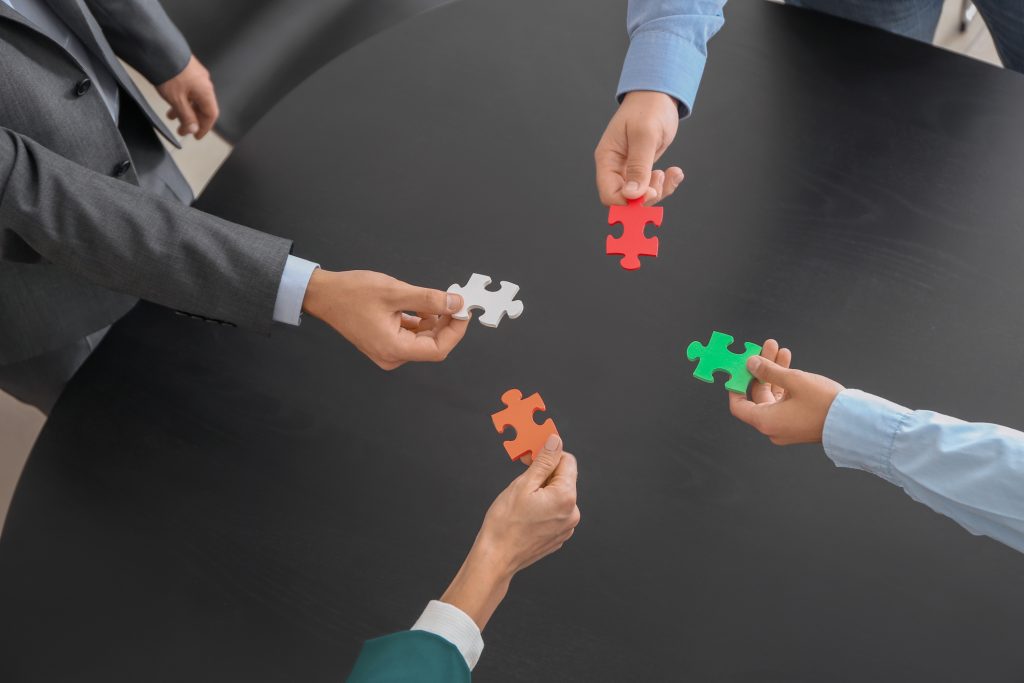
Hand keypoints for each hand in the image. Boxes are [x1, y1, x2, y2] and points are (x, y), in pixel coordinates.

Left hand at [156, 55, 218, 139]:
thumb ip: (186, 117)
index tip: (196, 135)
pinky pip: (189, 89)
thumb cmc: (169, 71)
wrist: (159, 49)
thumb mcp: (177, 100)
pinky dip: (182, 99)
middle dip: (192, 120)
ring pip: (194, 98)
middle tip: (182, 129)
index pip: (211, 115)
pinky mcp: (188, 70)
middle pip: (203, 107)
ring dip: (185, 109)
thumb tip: (192, 129)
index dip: (205, 128)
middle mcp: (204, 83)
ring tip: (172, 115)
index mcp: (206, 91)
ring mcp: (196, 75)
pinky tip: (172, 100)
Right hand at [301, 269, 468, 369]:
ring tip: (439, 299)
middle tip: (455, 301)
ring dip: (435, 320)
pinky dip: (422, 321)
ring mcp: (388, 351)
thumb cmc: (351, 294)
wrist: (324, 294)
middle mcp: (391, 355)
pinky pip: (411, 335)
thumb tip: (455, 303)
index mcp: (393, 348)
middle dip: (447, 324)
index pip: (437, 349)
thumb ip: (429, 299)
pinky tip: (424, 305)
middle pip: (431, 345)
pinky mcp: (386, 342)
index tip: (463, 311)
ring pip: (423, 339)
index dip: (455, 331)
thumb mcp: (395, 292)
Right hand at [441, 434, 578, 629]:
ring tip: (522, 501)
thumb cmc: (505, 522)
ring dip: (543, 491)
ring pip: (558, 496)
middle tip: (522, 480)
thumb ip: (544, 461)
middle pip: (564, 479)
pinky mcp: (559, 536)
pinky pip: (555, 512)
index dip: (548, 455)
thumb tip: (555, 441)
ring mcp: (567, 527)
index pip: (567, 461)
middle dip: (544, 475)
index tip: (531, 458)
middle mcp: (573, 513)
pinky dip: (543, 507)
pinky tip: (526, 514)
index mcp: (566, 497)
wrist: (496, 558)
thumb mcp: (523, 484)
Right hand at [594, 90, 682, 205]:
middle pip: (625, 200)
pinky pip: (651, 187)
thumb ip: (639, 167)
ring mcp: (628, 170)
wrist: (658, 95)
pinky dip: (666, 184)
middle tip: (661, 179)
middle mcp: (615, 168)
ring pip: (640, 197)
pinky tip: (675, 172)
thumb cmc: (648, 108)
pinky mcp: (642, 170)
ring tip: (671, 173)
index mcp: (607, 159)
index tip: (649, 193)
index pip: (609, 194)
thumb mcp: (644, 135)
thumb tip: (632, 195)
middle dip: (646, 197)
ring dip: (659, 190)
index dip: (628, 202)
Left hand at [728, 339, 844, 444]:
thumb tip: (751, 363)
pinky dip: (786, 385)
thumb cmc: (825, 403)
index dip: (736, 386)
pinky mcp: (798, 423)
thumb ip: (769, 371)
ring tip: (782, 350)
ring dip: (776, 373)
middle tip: (767, 348)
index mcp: (766, 421)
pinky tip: (791, 365)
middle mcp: (773, 427)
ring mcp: (786, 426)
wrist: (856, 423)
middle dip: (762, 369)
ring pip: (774, 396)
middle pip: (759, 395)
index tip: (739, 369)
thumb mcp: (794, 380)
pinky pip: (785, 402)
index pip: (738, 406)